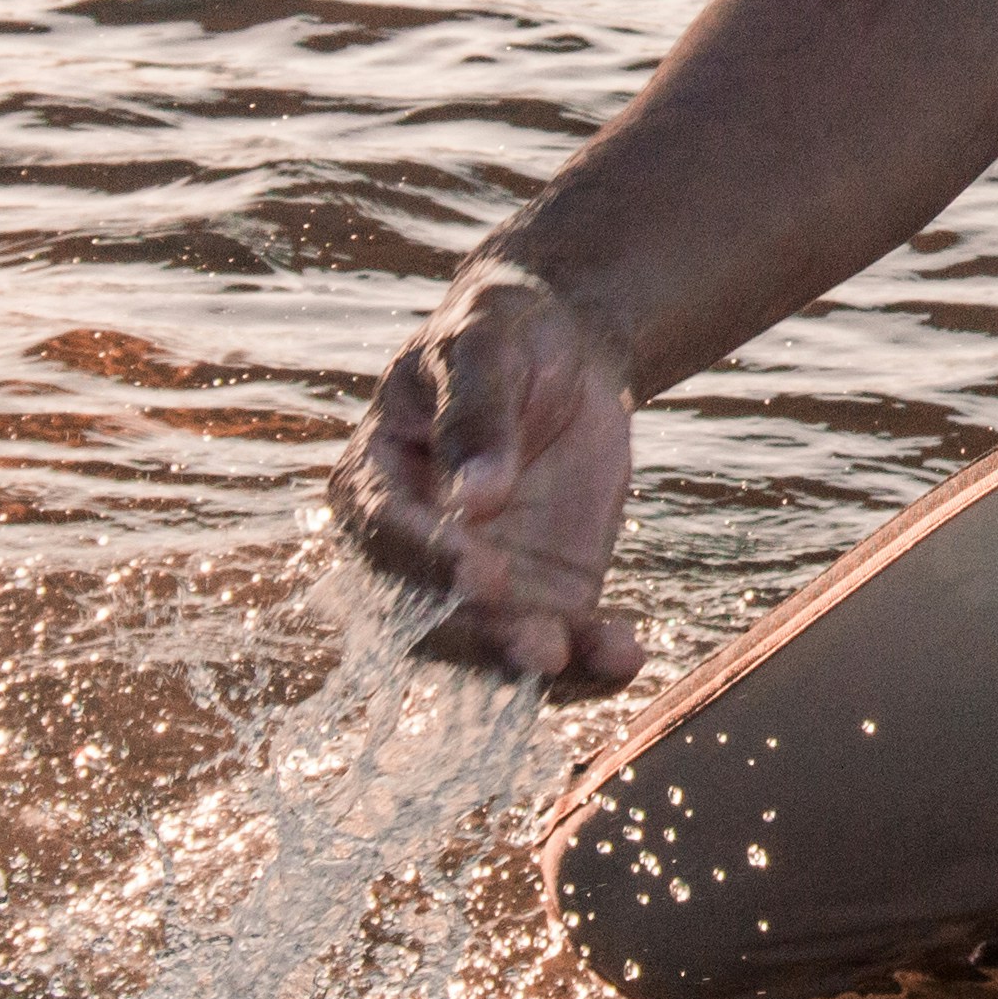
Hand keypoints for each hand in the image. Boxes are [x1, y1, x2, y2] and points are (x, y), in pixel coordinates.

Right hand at [328, 262, 648, 686]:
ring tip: (603, 657)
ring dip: (542, 665)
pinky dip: (589, 662)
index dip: (424, 558)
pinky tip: (626, 655)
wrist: (564, 351)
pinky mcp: (535, 601)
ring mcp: (474, 583)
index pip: (384, 534)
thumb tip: (474, 497)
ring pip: (491, 648)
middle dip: (483, 637)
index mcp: (372, 482)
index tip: (472, 571)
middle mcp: (412, 550)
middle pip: (428, 615)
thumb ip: (475, 415)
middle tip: (539, 647)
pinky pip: (557, 645)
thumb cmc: (501, 333)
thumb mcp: (485, 346)